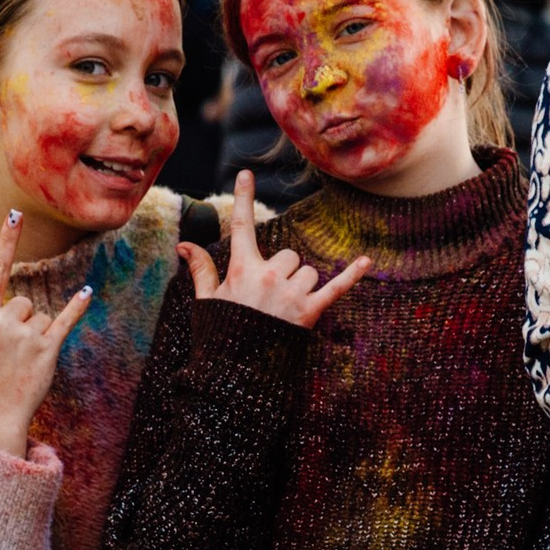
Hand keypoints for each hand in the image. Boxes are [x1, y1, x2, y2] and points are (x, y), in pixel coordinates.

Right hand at [0, 208, 92, 458]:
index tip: (16, 215)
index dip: (7, 241)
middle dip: (21, 321)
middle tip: (11, 352)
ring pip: (42, 316)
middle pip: (24, 301)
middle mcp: (3, 321)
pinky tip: (86, 292)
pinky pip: (65, 320)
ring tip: (24, 360)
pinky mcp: (48, 349)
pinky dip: (77, 307)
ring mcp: (26, 335)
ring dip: (38, 333)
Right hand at [180, 171, 370, 330]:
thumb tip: (184, 245)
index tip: (245, 175)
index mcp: (242, 269)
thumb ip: (201, 269)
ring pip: (307, 272)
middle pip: (287, 255)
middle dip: (283, 271)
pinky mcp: (310, 312)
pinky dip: (352, 276)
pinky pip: (335, 288)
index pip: (241, 227)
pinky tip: (365, 261)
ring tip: (284, 310)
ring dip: (301, 286)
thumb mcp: (208, 301)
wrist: (237, 374)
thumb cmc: (221, 335)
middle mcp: (268, 276)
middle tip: (269, 299)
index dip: (243, 199)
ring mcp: (291, 294)